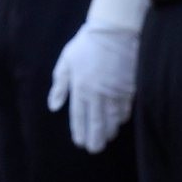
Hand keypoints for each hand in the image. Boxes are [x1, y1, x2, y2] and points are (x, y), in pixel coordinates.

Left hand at [48, 24, 137, 152]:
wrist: (114, 31)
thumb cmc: (86, 44)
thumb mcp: (66, 61)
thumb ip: (60, 85)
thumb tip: (53, 106)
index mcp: (80, 88)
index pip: (79, 116)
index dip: (80, 131)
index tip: (80, 143)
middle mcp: (97, 93)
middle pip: (97, 122)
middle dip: (95, 138)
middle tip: (94, 150)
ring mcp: (115, 91)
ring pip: (113, 118)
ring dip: (109, 131)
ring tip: (106, 139)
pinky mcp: (129, 87)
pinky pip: (125, 108)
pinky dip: (122, 118)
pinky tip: (119, 122)